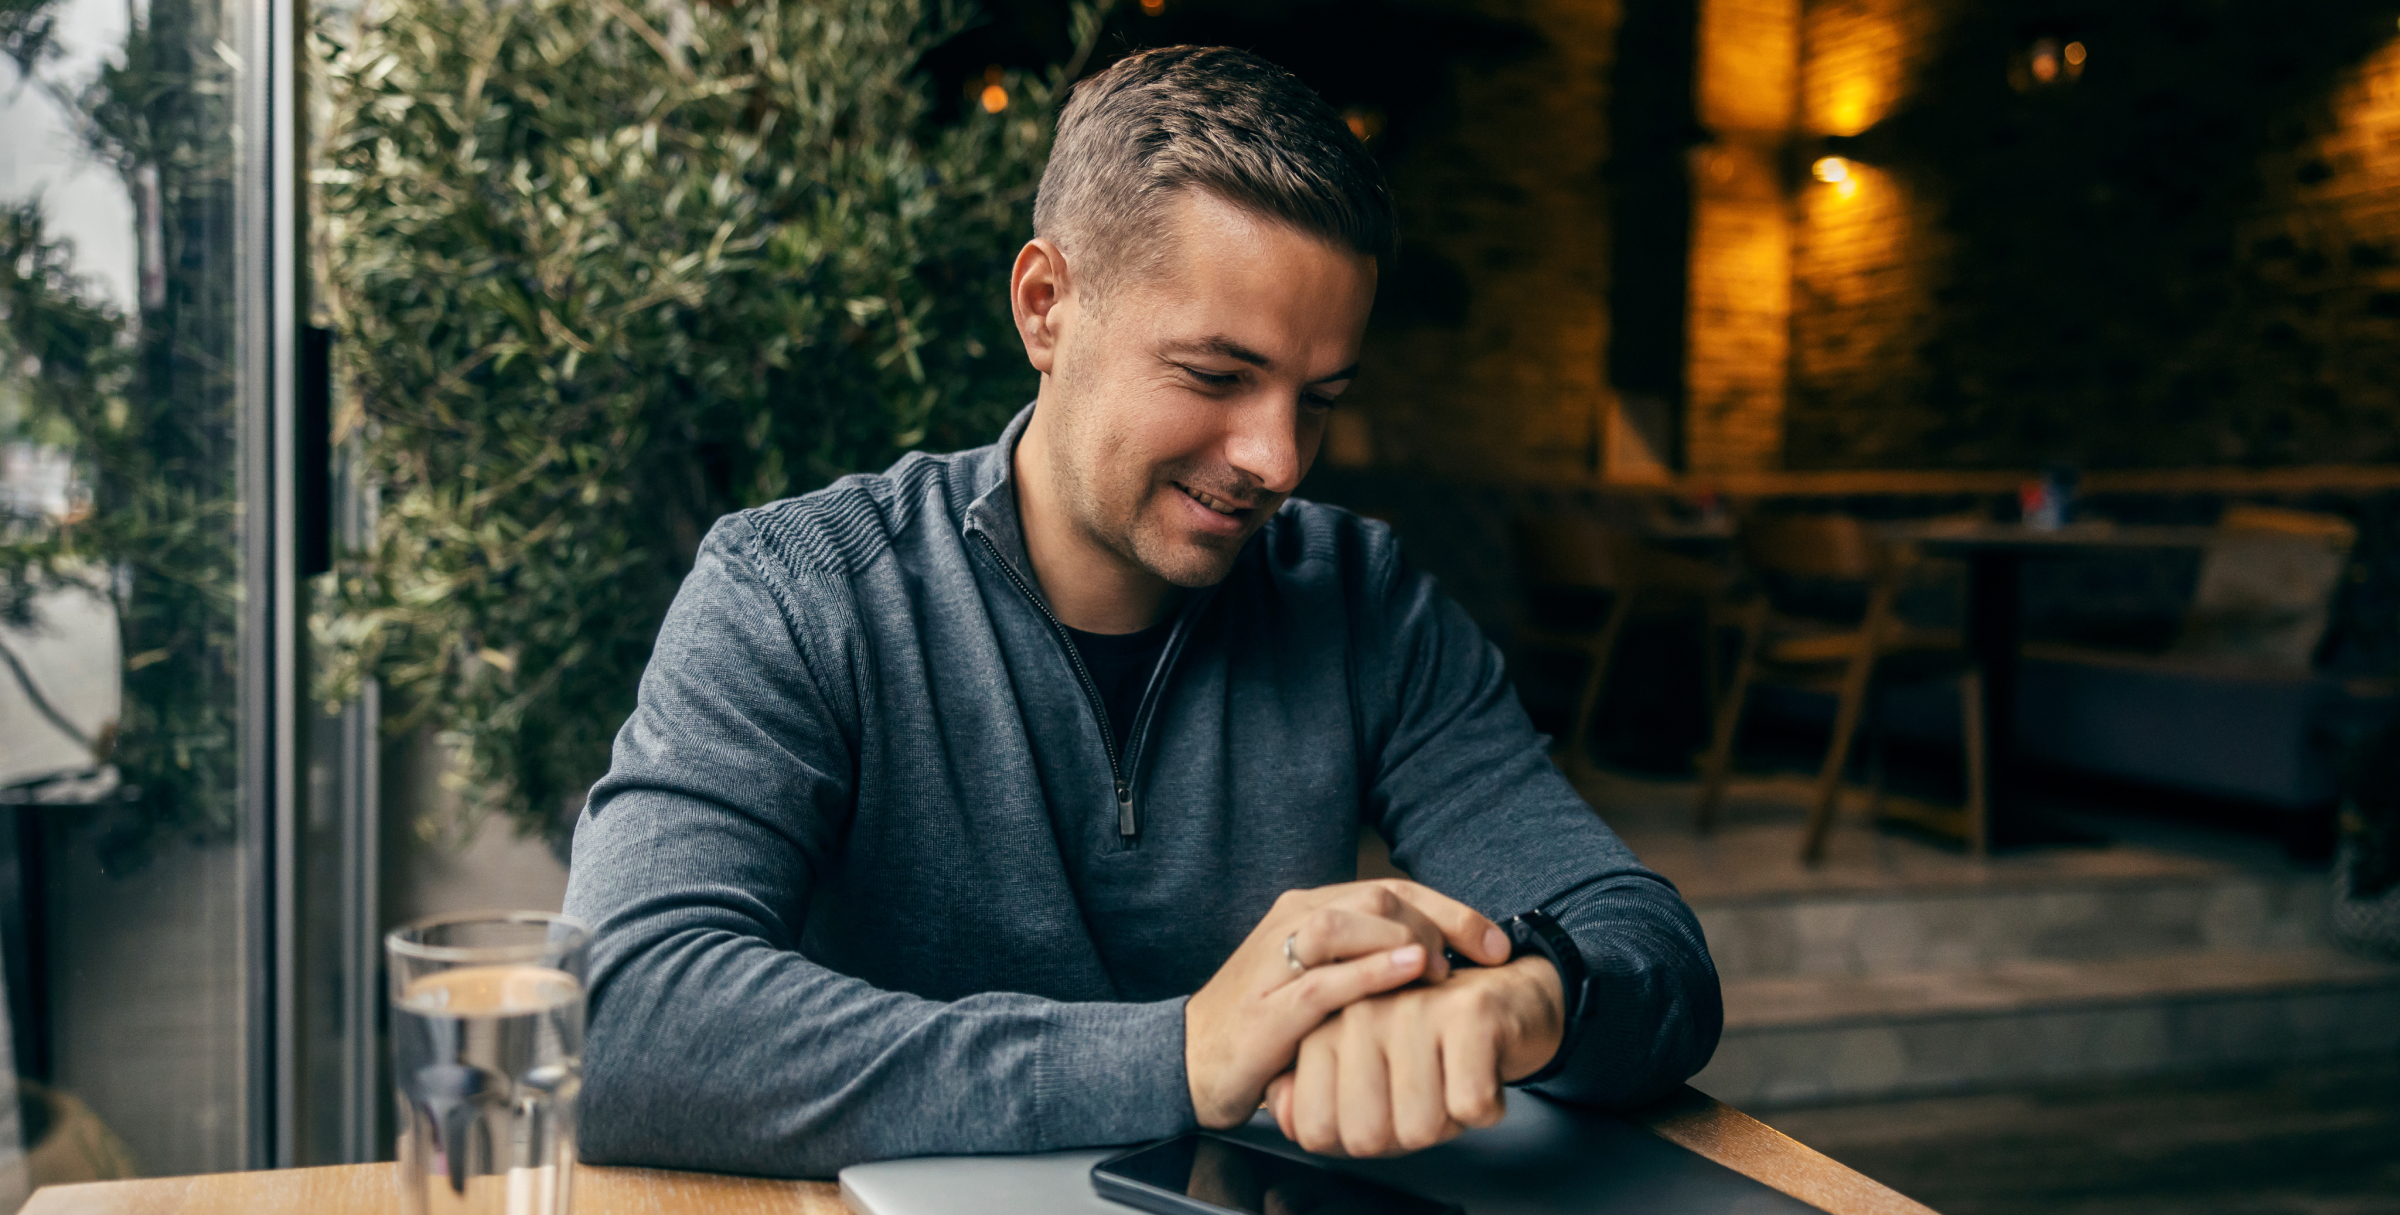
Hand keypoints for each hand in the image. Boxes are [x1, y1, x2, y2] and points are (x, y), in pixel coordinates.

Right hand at [1185, 880, 1513, 1127]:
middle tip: (1474, 961)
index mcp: (1309, 911)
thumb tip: (1445, 963)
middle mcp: (1291, 923)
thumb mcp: (1324, 982)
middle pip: (1376, 896)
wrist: (1188, 1061)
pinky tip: (1409, 972)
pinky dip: (1371, 970)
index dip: (1450, 911)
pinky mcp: (1267, 1008)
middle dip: (1437, 923)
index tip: (1495, 944)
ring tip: (1442, 967)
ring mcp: (1275, 962)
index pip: (1390, 890)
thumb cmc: (1266, 1025)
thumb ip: (1369, 962)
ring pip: (1346, 923)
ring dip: (1405, 939)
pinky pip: (1323, 979)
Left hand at [1262, 955, 1564, 1157]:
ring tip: (1452, 1077)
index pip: (1315, 1127)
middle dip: (1404, 1135)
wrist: (1510, 996)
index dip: (1357, 1139)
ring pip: (1420, 1127)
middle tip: (1425, 1094)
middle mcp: (1360, 1011)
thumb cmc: (1433, 1041)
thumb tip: (1288, 1121)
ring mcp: (1413, 1008)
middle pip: (1366, 1135)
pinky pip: (1469, 1105)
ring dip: (1448, 1121)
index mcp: (1325, 1028)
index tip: (1383, 1107)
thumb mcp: (1365, 1073)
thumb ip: (1315, 1100)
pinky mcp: (1469, 1012)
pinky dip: (1487, 1106)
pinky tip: (1483, 1069)